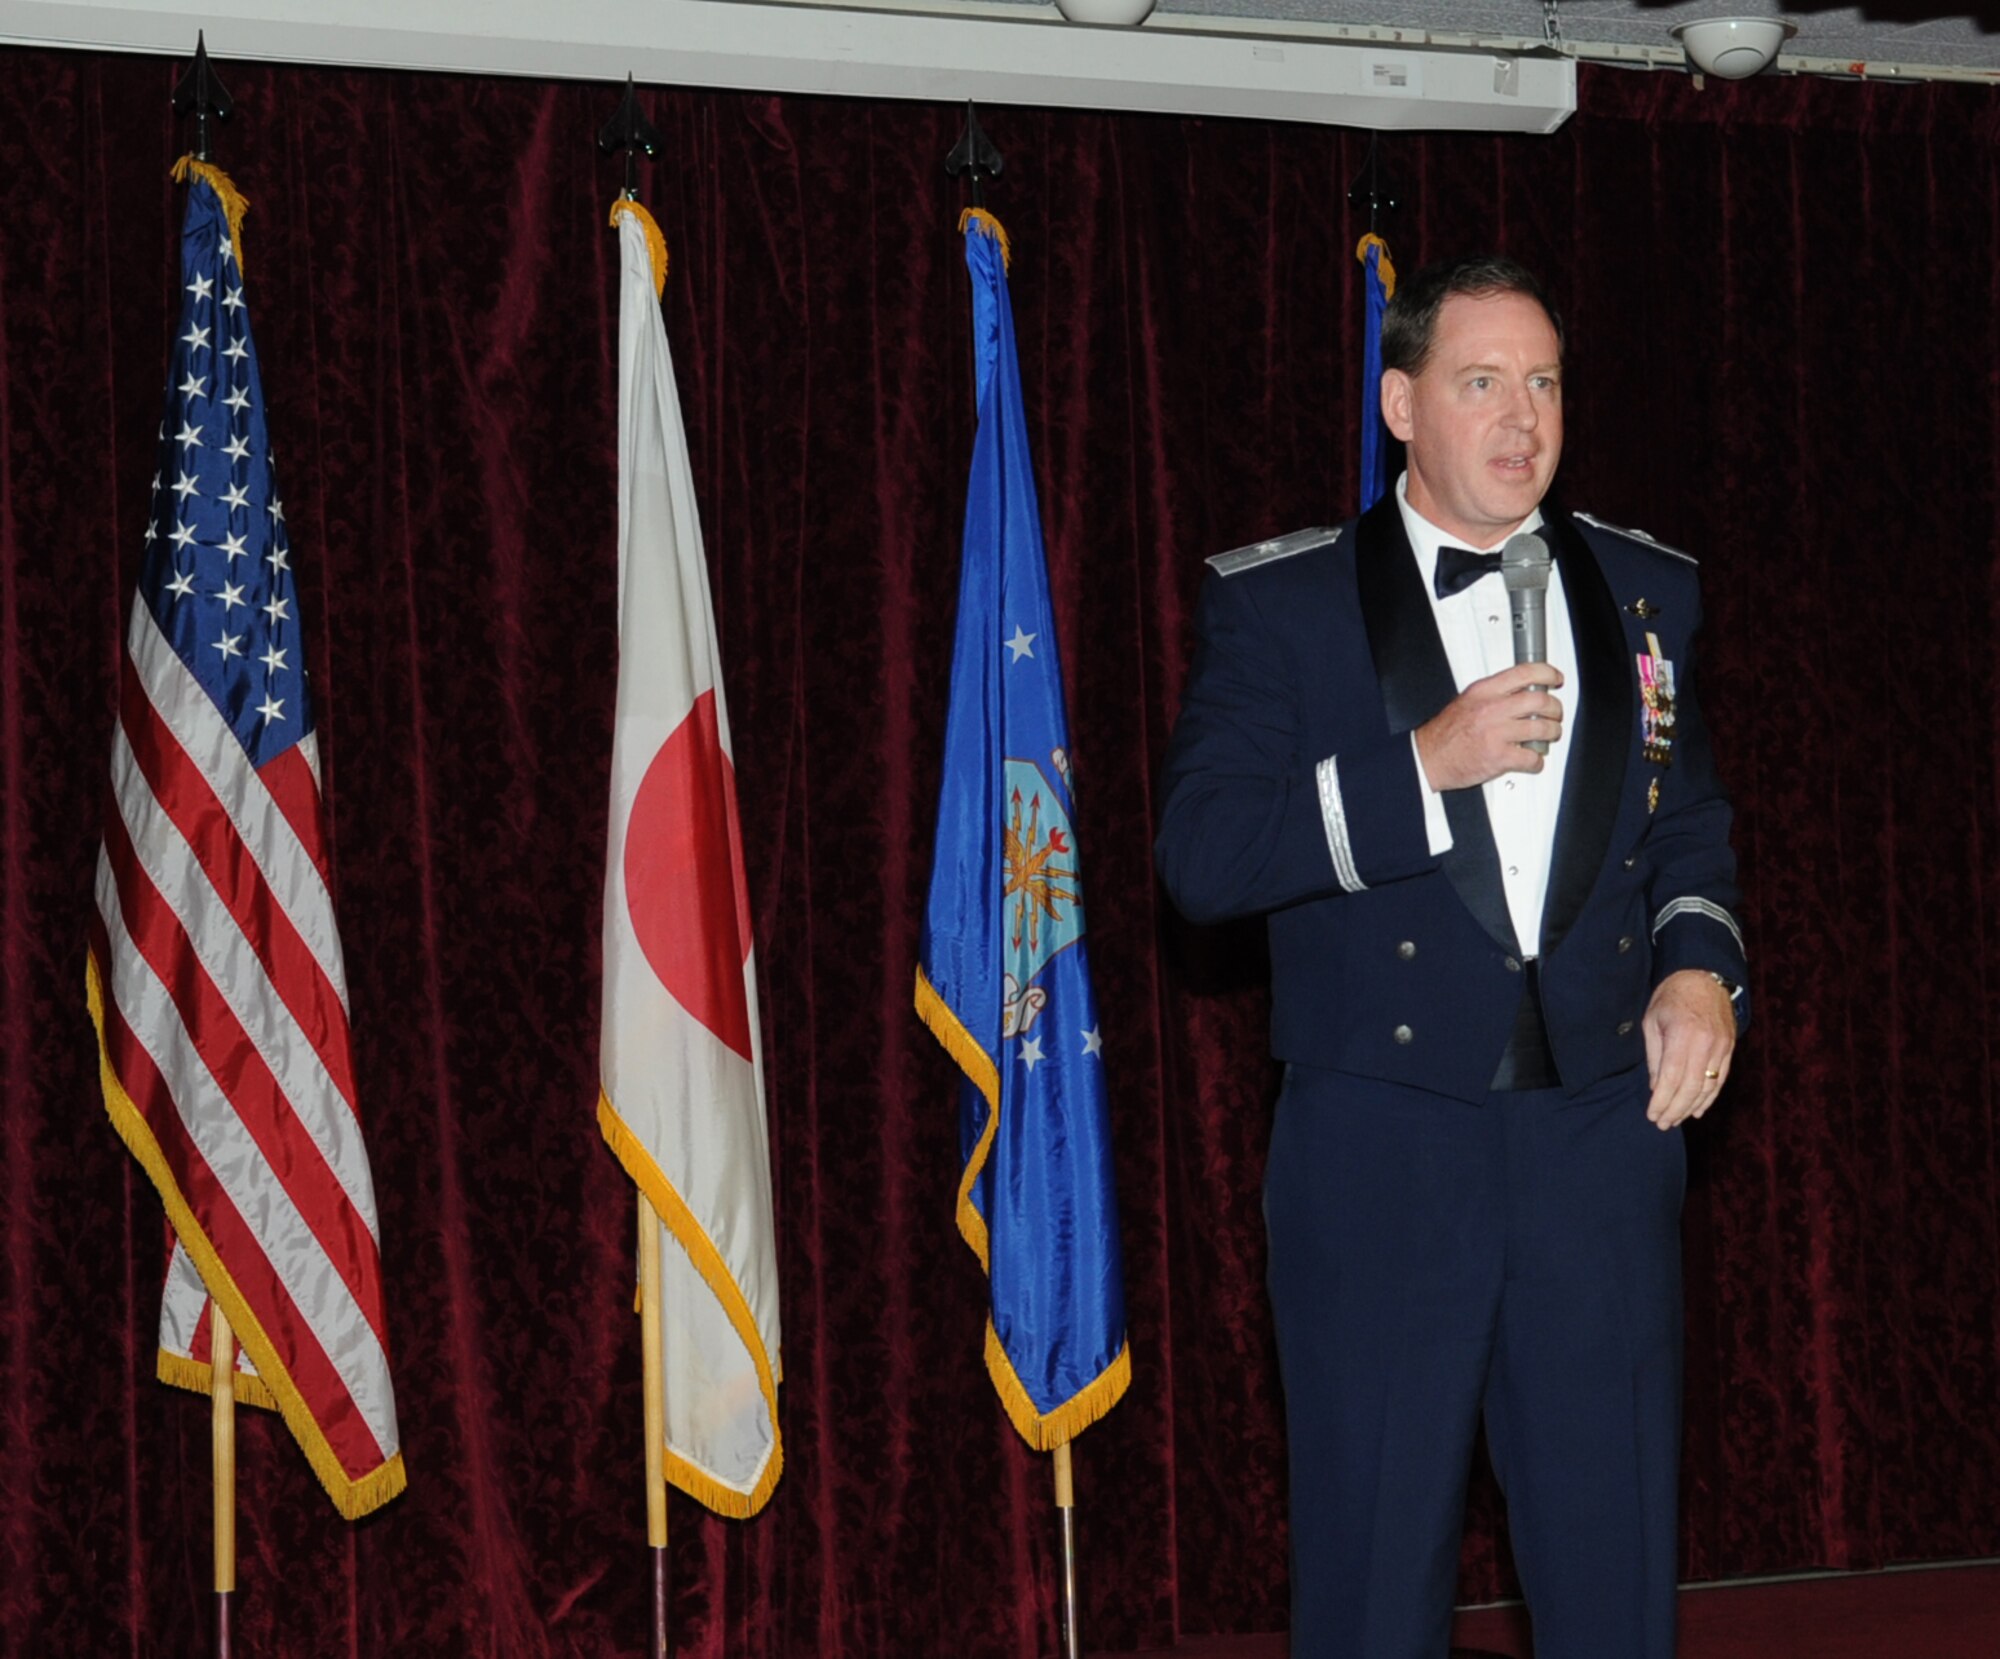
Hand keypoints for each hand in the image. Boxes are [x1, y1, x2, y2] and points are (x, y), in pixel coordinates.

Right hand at [1414, 663, 1565, 791]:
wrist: (1428, 758)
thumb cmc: (1446, 732)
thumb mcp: (1469, 700)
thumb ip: (1496, 693)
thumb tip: (1524, 690)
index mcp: (1485, 691)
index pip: (1525, 673)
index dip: (1548, 674)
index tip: (1555, 679)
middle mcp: (1492, 709)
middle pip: (1540, 701)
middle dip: (1555, 709)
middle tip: (1554, 714)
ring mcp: (1497, 733)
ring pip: (1542, 729)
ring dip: (1551, 733)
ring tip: (1547, 736)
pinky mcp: (1499, 757)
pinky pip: (1532, 758)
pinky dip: (1537, 761)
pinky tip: (1531, 759)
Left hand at [1643, 969, 1735, 1128]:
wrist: (1704, 977)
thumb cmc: (1671, 997)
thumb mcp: (1652, 1021)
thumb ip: (1655, 1056)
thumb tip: (1656, 1087)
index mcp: (1682, 1035)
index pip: (1671, 1078)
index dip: (1662, 1101)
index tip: (1652, 1115)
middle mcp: (1706, 1044)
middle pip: (1691, 1087)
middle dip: (1675, 1109)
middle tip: (1662, 1123)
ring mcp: (1722, 1047)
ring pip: (1708, 1087)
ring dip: (1691, 1107)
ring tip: (1675, 1119)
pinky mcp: (1730, 1049)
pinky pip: (1720, 1079)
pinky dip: (1709, 1097)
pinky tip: (1697, 1109)